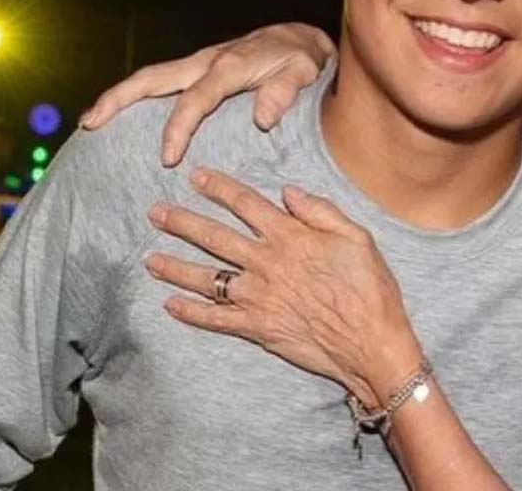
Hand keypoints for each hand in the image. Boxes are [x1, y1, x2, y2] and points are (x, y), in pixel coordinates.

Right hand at [81, 23, 335, 165]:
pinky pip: (162, 81)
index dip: (179, 127)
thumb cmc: (301, 58)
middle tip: (91, 124)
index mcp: (230, 66)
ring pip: (151, 77)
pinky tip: (120, 116)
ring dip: (119, 96)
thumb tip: (264, 119)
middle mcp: (207, 61)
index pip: (196, 98)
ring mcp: (199, 63)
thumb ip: (285, 92)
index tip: (167, 158)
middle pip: (154, 78)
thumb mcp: (304, 72)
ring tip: (91, 121)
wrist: (300, 37)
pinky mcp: (198, 68)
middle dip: (119, 98)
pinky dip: (136, 96)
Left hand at [144, 169, 422, 407]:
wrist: (371, 343)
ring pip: (206, 278)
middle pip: (215, 237)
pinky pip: (215, 319)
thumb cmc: (370, 289)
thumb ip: (321, 211)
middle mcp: (267, 264)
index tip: (197, 177)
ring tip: (150, 259)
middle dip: (182, 222)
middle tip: (155, 213)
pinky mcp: (257, 327)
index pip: (246, 204)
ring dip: (176, 267)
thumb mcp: (358, 237)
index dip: (220, 188)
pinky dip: (190, 313)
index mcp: (291, 237)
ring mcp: (258, 297)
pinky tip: (170, 305)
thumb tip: (288, 192)